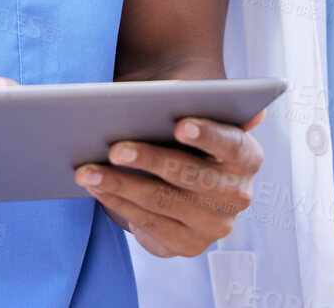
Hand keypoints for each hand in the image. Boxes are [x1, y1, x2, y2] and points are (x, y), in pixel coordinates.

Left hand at [75, 110, 264, 257]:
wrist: (177, 176)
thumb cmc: (178, 131)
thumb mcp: (186, 112)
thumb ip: (184, 100)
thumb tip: (173, 88)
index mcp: (246, 155)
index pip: (231, 144)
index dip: (207, 135)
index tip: (179, 125)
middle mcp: (238, 193)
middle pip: (190, 175)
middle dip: (149, 160)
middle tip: (114, 149)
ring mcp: (216, 225)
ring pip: (163, 201)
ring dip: (120, 185)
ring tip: (87, 170)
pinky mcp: (189, 245)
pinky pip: (149, 224)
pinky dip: (119, 203)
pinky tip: (96, 189)